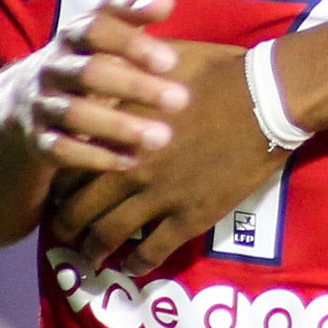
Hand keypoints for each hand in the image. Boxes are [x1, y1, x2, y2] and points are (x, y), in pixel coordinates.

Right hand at [6, 0, 187, 172]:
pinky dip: (96, 157)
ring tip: (163, 137)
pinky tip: (132, 160)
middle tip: (181, 99)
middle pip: (89, 74)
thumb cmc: (84, 54)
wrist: (21, 98)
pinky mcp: (38, 139)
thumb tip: (167, 1)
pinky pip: (62, 150)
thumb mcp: (103, 25)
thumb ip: (134, 9)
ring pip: (75, 115)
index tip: (172, 62)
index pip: (97, 30)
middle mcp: (53, 68)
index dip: (132, 43)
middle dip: (135, 87)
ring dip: (120, 127)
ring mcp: (42, 104)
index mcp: (72, 35)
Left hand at [49, 42, 275, 275]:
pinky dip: (135, 265)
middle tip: (66, 232)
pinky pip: (152, 252)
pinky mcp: (191, 216)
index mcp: (118, 134)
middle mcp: (129, 171)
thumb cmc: (219, 71)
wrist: (269, 97)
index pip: (69, 168)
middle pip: (79, 210)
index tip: (58, 193)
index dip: (58, 184)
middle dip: (66, 226)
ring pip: (108, 237)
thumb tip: (102, 66)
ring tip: (90, 255)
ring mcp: (159, 197)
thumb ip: (126, 69)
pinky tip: (132, 267)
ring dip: (92, 250)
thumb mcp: (163, 59)